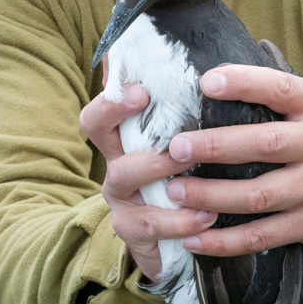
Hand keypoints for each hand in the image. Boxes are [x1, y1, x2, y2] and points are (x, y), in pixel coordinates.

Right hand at [79, 58, 217, 281]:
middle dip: (116, 111)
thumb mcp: (186, 141)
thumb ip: (184, 105)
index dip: (114, 93)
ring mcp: (121, 196)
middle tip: (147, 102)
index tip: (141, 89)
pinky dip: (178, 220)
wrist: (179, 244)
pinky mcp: (133, 231)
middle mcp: (117, 158)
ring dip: (156, 167)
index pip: (107, 97)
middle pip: (95, 125)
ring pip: (122, 174)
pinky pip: (147, 223)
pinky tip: (207, 216)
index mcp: (128, 132)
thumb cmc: (186, 179)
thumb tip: (183, 59)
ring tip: (189, 166)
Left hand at [164, 64, 302, 256]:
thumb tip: (216, 77)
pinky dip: (226, 241)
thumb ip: (280, 95)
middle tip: (175, 148)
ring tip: (175, 191)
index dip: (245, 83)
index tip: (207, 82)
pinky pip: (263, 236)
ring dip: (212, 196)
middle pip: (264, 145)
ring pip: (258, 196)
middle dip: (215, 146)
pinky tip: (195, 238)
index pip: (281, 89)